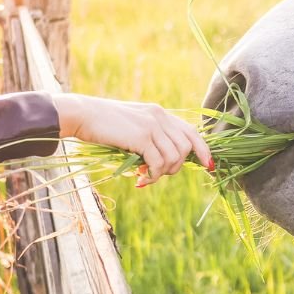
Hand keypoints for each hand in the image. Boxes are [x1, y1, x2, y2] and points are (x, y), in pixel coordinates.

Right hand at [51, 94, 212, 185]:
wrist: (83, 115)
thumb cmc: (103, 125)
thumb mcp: (132, 127)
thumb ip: (149, 138)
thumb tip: (161, 163)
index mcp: (159, 113)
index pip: (191, 131)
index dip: (203, 149)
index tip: (209, 165)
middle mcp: (160, 117)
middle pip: (185, 148)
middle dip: (175, 167)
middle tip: (154, 174)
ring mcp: (152, 126)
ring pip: (174, 158)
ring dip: (162, 173)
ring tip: (144, 175)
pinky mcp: (142, 137)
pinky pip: (158, 163)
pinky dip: (152, 176)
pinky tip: (140, 179)